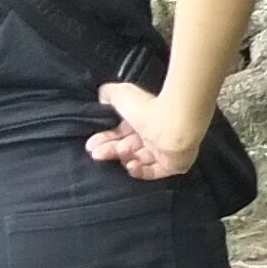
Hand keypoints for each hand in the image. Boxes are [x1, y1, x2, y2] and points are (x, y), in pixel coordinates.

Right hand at [89, 83, 205, 180]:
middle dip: (109, 151)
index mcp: (142, 119)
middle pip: (127, 147)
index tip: (90, 145)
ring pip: (138, 159)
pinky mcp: (173, 164)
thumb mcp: (122, 94)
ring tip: (120, 153)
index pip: (120, 133)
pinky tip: (131, 165)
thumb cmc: (149, 107)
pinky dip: (140, 171)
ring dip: (124, 158)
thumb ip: (109, 95)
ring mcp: (164, 150)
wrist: (176, 122)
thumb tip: (102, 97)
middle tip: (97, 154)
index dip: (104, 139)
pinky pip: (153, 172)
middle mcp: (153, 134)